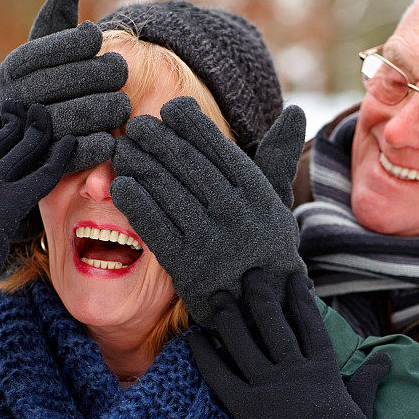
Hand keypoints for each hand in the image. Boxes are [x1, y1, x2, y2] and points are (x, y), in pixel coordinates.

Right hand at [0, 0, 128, 172]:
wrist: (10, 154)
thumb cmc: (36, 95)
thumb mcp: (39, 62)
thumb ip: (55, 30)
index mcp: (11, 73)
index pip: (41, 52)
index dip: (71, 42)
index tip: (97, 37)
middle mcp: (10, 101)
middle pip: (59, 83)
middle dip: (95, 74)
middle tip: (120, 71)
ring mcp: (23, 134)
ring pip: (67, 118)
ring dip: (100, 109)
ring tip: (122, 105)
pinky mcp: (39, 165)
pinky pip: (70, 154)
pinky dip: (94, 146)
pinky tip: (112, 138)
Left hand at [111, 96, 306, 326]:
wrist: (262, 309)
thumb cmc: (266, 244)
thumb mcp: (277, 201)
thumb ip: (280, 155)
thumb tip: (297, 110)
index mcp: (259, 194)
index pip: (220, 148)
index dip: (192, 125)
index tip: (171, 109)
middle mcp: (238, 215)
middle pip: (189, 164)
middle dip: (159, 139)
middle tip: (138, 125)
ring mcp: (211, 241)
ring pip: (167, 190)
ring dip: (140, 164)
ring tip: (124, 149)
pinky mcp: (186, 266)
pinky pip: (153, 226)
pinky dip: (134, 202)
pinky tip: (122, 185)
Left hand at [188, 269, 390, 418]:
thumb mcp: (361, 411)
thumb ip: (368, 379)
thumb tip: (387, 357)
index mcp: (324, 371)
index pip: (310, 324)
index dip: (299, 298)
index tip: (292, 277)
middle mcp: (294, 372)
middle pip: (273, 324)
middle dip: (260, 294)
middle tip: (249, 273)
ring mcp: (269, 389)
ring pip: (244, 343)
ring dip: (229, 316)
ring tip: (217, 294)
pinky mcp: (247, 410)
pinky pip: (220, 378)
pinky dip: (205, 356)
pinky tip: (193, 337)